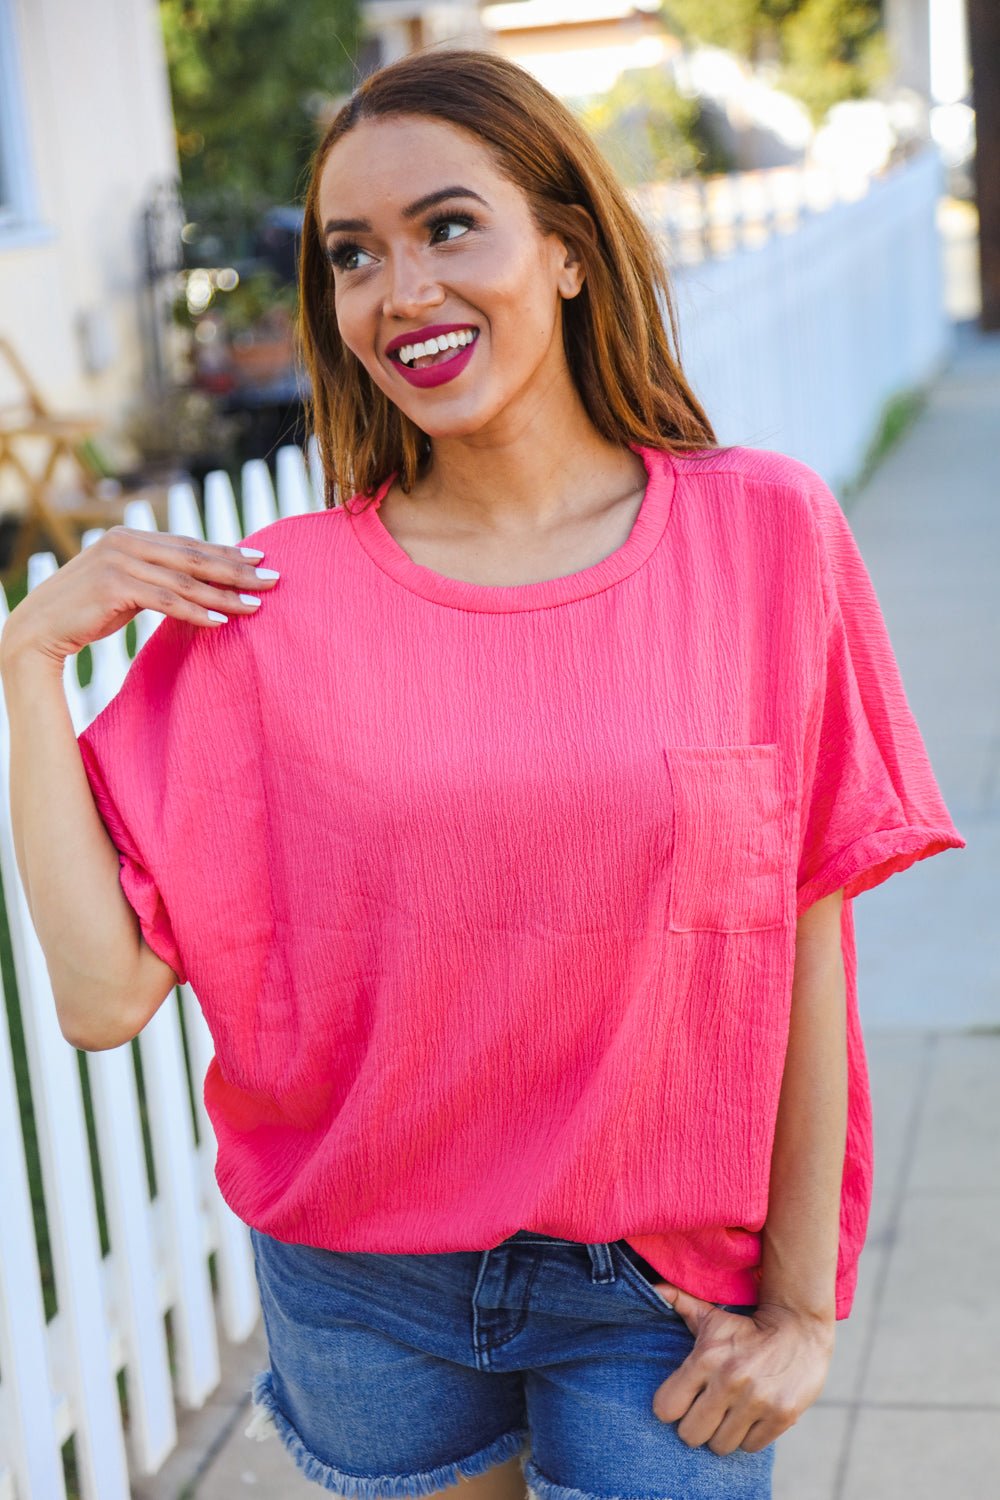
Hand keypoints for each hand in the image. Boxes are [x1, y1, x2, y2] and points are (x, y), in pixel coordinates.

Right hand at [0, 527, 278, 668]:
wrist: (38, 629)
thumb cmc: (85, 611)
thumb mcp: (124, 586)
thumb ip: (155, 577)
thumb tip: (195, 582)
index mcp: (130, 537)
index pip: (189, 544)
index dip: (226, 552)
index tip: (260, 559)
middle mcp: (125, 542)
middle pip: (194, 557)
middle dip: (236, 569)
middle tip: (274, 577)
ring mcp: (118, 562)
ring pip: (185, 580)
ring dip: (223, 594)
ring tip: (256, 606)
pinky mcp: (113, 587)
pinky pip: (165, 601)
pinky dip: (196, 612)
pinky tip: (220, 622)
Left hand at [647, 1280, 834, 1454]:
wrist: (800, 1328)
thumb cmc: (747, 1328)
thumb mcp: (712, 1317)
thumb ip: (681, 1304)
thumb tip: (656, 1289)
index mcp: (706, 1357)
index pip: (666, 1407)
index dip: (671, 1408)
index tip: (682, 1401)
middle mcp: (729, 1380)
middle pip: (690, 1435)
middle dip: (696, 1427)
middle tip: (706, 1414)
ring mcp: (757, 1401)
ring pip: (720, 1446)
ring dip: (723, 1434)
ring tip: (730, 1415)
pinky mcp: (782, 1416)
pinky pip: (750, 1447)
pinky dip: (749, 1437)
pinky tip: (752, 1418)